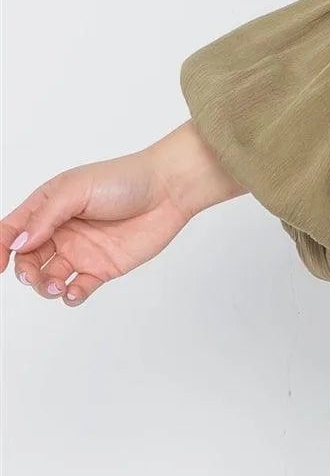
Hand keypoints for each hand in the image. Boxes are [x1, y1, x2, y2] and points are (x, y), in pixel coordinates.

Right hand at [2, 121, 244, 306]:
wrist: (169, 190)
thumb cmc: (124, 179)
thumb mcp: (77, 189)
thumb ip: (46, 216)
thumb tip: (18, 242)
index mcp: (48, 207)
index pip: (12, 230)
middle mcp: (61, 231)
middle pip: (27, 259)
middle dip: (25, 273)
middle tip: (34, 277)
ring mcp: (81, 251)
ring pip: (49, 278)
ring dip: (45, 288)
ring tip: (58, 286)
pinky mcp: (103, 268)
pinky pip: (78, 289)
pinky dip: (71, 296)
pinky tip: (75, 291)